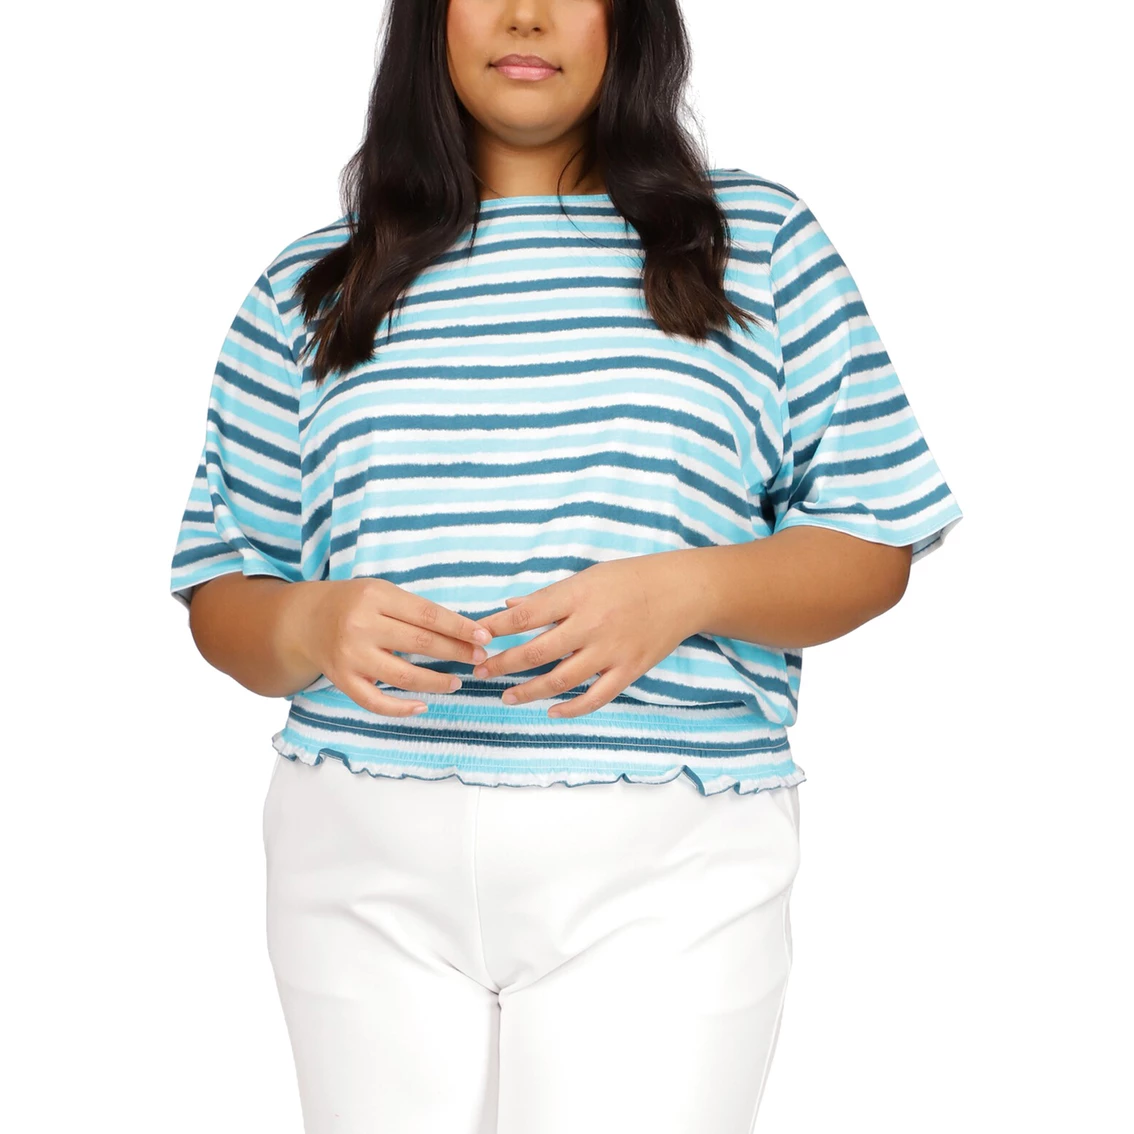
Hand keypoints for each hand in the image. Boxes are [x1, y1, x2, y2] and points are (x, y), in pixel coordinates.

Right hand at [294, 579, 491, 716]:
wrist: (305, 621)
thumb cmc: (354, 604)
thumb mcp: (382, 593)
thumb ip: (415, 610)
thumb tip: (464, 631)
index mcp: (376, 597)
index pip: (428, 614)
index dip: (460, 628)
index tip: (485, 637)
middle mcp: (361, 626)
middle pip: (419, 643)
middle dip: (455, 652)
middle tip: (479, 658)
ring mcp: (350, 656)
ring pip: (403, 676)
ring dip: (436, 682)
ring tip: (457, 682)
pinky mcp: (342, 680)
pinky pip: (375, 702)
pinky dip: (402, 709)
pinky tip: (423, 706)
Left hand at [472, 554, 698, 718]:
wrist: (683, 592)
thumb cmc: (630, 579)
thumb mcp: (587, 577)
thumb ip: (548, 596)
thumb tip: (509, 607)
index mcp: (577, 596)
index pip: (526, 615)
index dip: (496, 628)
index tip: (474, 637)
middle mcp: (591, 625)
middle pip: (536, 652)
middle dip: (503, 664)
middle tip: (480, 671)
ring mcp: (611, 652)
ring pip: (560, 680)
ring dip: (528, 692)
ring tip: (507, 696)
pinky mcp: (629, 671)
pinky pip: (595, 698)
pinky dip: (571, 708)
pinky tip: (551, 711)